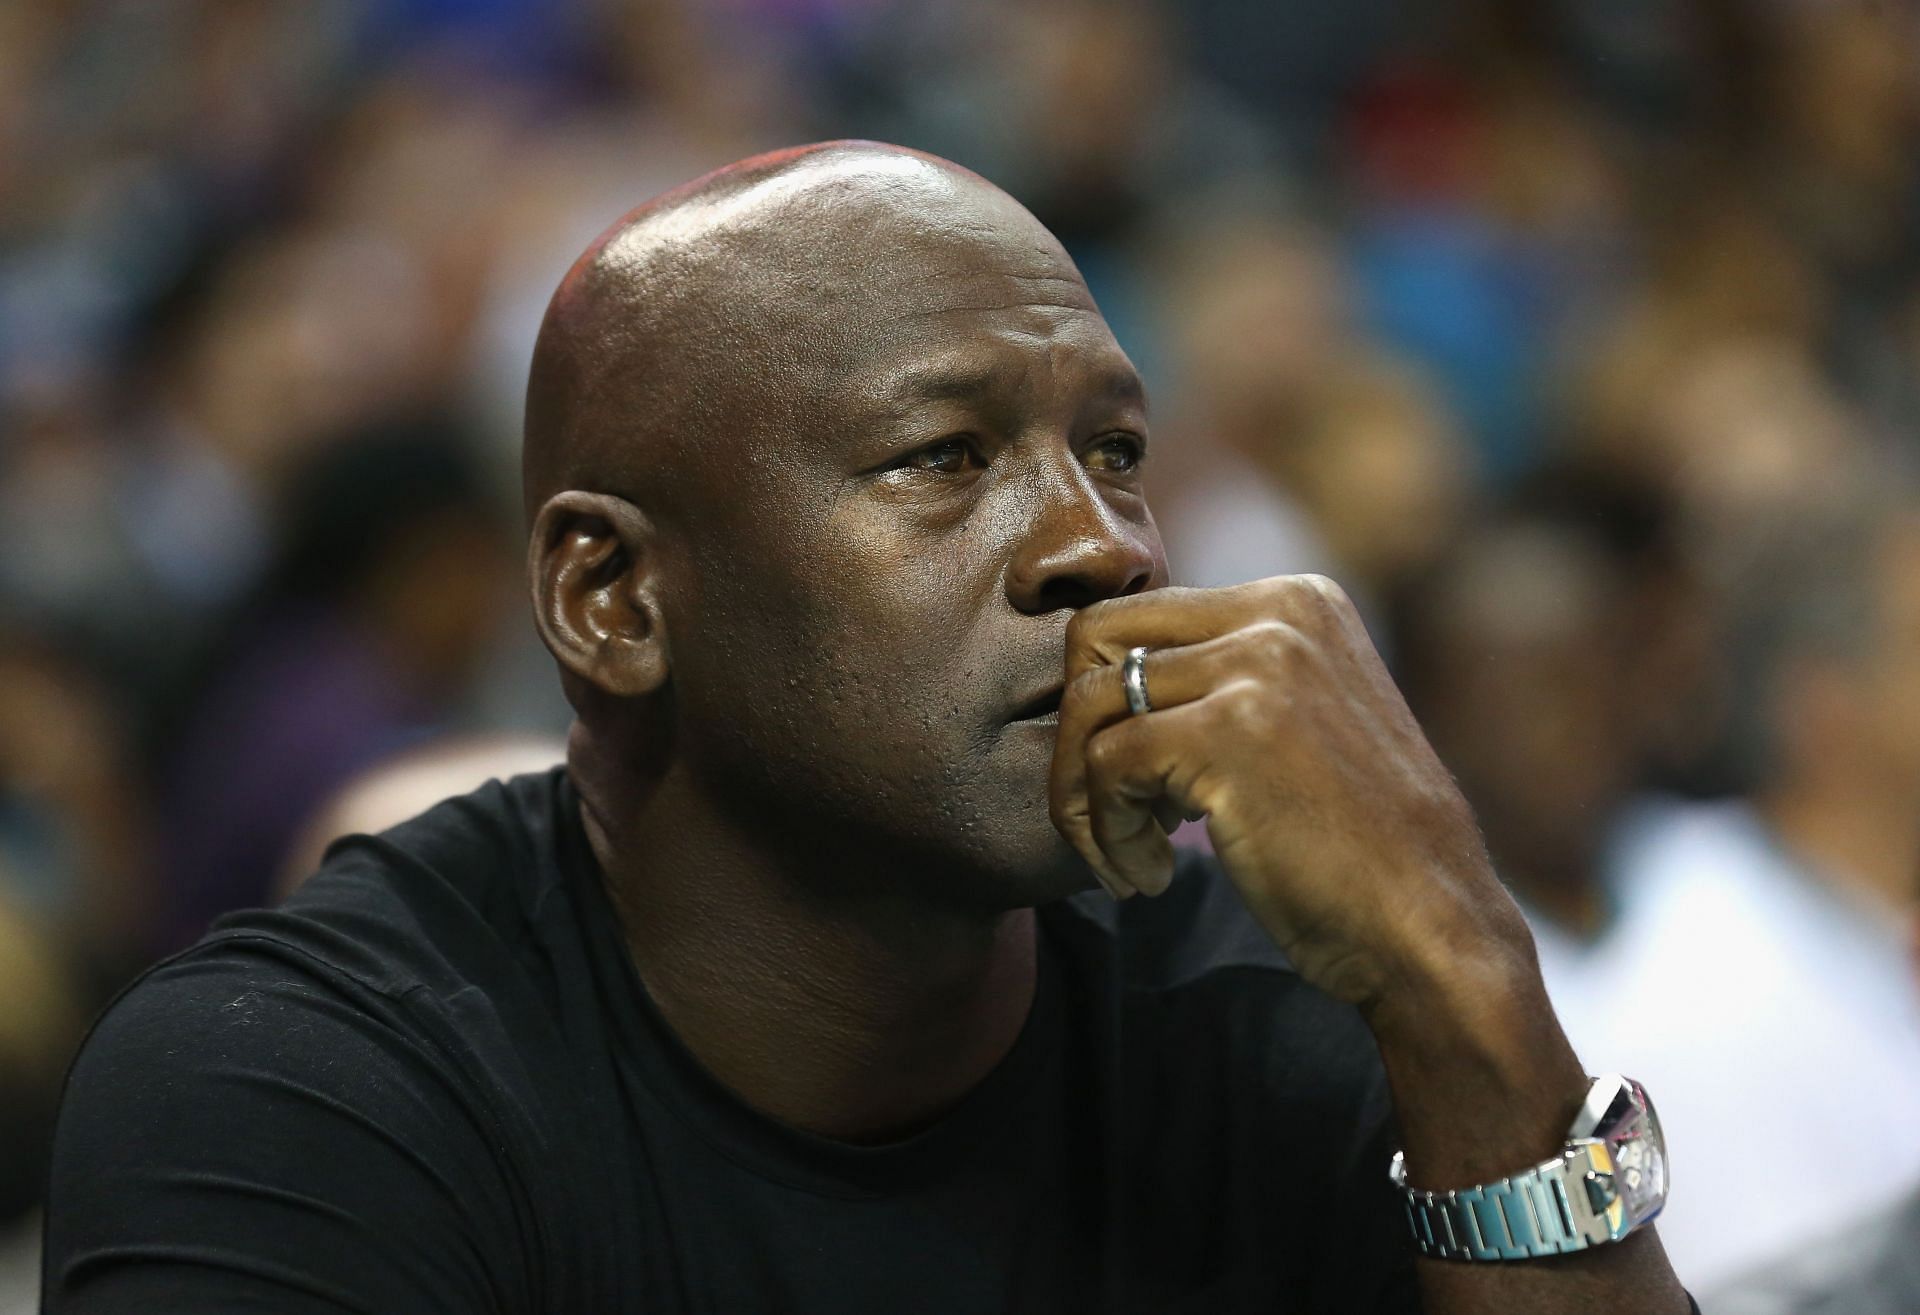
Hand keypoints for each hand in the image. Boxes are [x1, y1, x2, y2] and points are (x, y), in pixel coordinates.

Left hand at [1048, 575, 1534, 1013]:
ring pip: (1088, 705)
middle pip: (1095, 639)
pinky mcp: (1228, 733)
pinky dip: (1105, 833)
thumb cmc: (1358, 850)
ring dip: (1084, 798)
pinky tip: (1149, 878)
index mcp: (1297, 601)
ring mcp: (1256, 667)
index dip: (1111, 704)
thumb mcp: (1302, 722)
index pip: (1139, 617)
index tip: (1142, 785)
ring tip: (1127, 859)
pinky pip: (1104, 765)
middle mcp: (1278, 614)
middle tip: (1106, 813)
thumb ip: (1226, 680)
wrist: (1430, 929)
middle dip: (1074, 733)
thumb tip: (1108, 678)